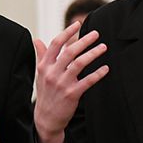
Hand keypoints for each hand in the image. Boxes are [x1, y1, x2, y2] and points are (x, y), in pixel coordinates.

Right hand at [33, 24, 108, 142]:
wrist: (45, 118)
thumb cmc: (45, 93)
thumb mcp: (40, 74)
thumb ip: (41, 56)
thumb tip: (37, 40)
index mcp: (44, 66)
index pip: (56, 44)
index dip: (67, 33)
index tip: (77, 24)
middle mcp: (52, 73)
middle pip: (69, 52)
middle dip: (84, 41)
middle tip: (96, 34)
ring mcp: (62, 83)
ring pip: (79, 64)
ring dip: (92, 54)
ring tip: (103, 47)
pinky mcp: (72, 94)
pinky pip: (87, 81)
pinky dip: (97, 74)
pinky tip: (106, 68)